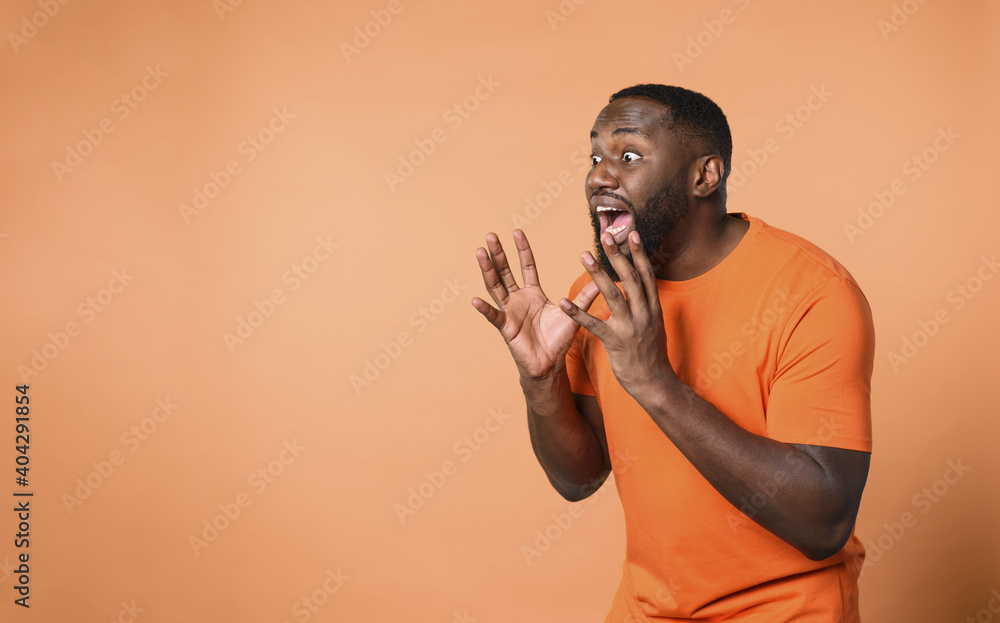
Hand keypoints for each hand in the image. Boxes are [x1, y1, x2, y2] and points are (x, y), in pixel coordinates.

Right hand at [472, 230, 599, 378]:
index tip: (517, 232)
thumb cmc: (558, 340)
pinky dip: (485, 309)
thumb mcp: (574, 313)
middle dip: (499, 254)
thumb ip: (585, 295)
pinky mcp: (506, 328)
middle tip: (491, 235)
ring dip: (487, 270)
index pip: (527, 266)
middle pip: (506, 271)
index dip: (522, 250)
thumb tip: (602, 278)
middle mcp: (518, 299)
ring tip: (480, 252)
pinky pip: (494, 317)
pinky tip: (475, 300)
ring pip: (496, 287)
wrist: (550, 365)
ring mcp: (510, 312)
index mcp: (533, 294)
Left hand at [558, 231, 676, 398]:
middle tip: (605, 235)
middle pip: (630, 278)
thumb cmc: (651, 354)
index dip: (639, 253)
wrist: (655, 383)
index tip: (632, 234)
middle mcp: (644, 314)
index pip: (646, 275)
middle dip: (617, 255)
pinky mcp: (615, 342)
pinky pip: (593, 324)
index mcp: (653, 308)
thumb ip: (647, 305)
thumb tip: (642, 286)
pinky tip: (562, 302)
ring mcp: (630, 327)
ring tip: (583, 255)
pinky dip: (577, 313)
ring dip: (597, 273)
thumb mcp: (654, 325)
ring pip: (613, 295)